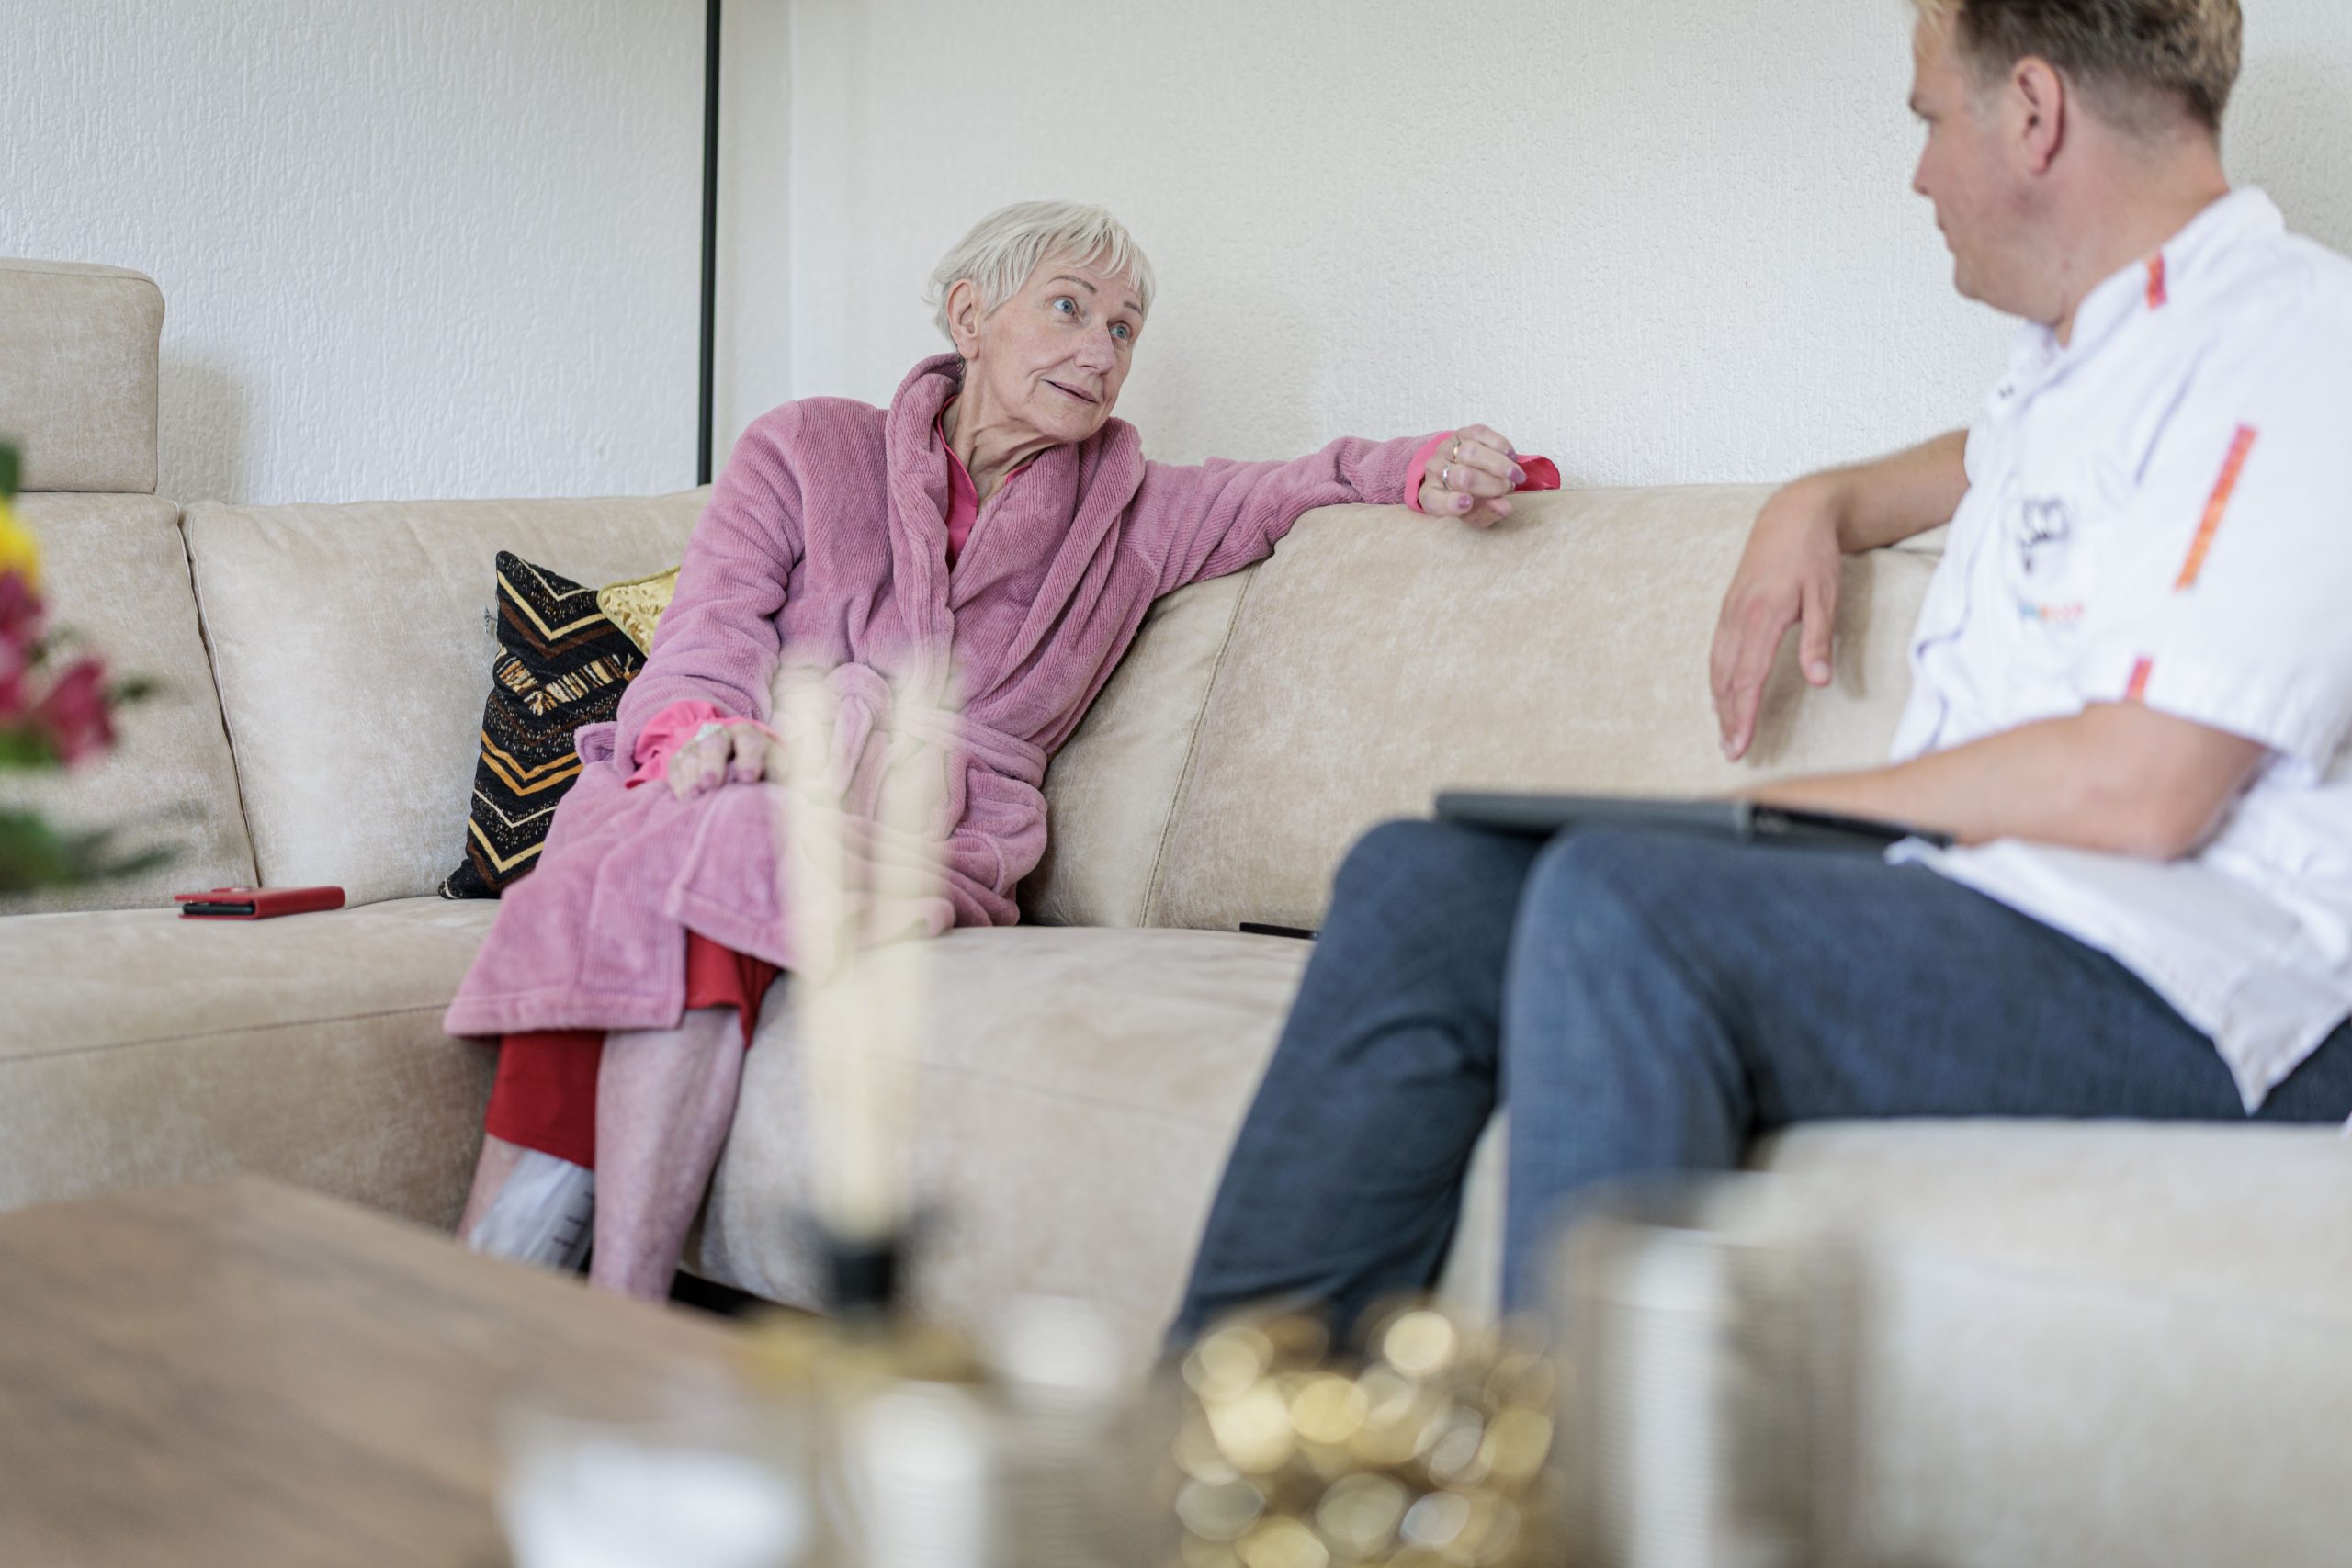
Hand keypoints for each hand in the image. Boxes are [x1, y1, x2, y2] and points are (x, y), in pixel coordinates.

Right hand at [666, 722, 777, 799]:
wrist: (736, 770)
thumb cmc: (761, 772)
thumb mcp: (773, 769)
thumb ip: (774, 775)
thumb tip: (777, 789)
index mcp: (747, 735)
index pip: (749, 741)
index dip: (749, 758)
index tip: (749, 778)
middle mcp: (720, 736)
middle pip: (715, 743)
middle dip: (713, 762)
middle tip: (713, 782)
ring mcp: (696, 748)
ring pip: (692, 755)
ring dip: (693, 774)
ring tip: (697, 793)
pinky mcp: (679, 762)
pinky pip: (676, 770)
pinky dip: (680, 783)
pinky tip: (686, 797)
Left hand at [1418, 426, 1523, 527]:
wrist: (1462, 469)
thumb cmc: (1468, 496)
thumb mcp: (1474, 513)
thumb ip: (1487, 512)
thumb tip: (1505, 507)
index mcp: (1432, 497)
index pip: (1435, 501)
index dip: (1451, 503)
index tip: (1468, 502)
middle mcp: (1434, 471)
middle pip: (1461, 477)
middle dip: (1491, 484)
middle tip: (1508, 488)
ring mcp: (1446, 449)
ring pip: (1471, 452)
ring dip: (1499, 465)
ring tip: (1516, 475)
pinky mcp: (1462, 433)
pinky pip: (1480, 434)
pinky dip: (1500, 446)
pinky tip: (1511, 457)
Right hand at [1710, 476, 1846, 760]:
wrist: (1792, 514)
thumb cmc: (1813, 556)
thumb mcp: (1825, 597)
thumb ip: (1819, 641)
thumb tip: (1818, 680)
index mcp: (1763, 618)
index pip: (1749, 679)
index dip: (1744, 715)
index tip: (1741, 744)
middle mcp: (1739, 618)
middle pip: (1727, 680)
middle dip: (1728, 719)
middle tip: (1731, 750)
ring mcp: (1730, 612)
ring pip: (1717, 667)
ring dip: (1719, 703)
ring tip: (1724, 731)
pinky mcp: (1729, 607)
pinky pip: (1716, 650)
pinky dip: (1715, 678)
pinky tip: (1719, 694)